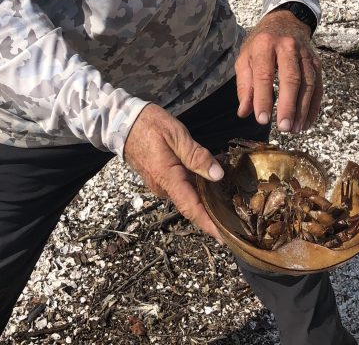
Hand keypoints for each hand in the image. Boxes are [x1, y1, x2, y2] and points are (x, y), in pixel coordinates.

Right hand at [123, 104, 224, 240]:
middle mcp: (163, 187)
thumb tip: (218, 176)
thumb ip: (197, 156)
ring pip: (187, 196)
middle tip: (236, 216)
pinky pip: (181, 187)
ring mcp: (159, 184)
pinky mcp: (159, 178)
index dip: (208, 224)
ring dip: (205, 198)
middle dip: (212, 212)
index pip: (191, 208)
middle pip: (191, 205)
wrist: (122, 122)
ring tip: (229, 198)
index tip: (224, 237)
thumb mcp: (177, 135)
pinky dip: (196, 187)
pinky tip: (210, 180)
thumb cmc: (150, 125)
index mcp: (168, 178)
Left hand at [235, 8, 322, 133]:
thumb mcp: (245, 58)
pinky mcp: (316, 62)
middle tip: (283, 128)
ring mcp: (305, 54)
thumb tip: (244, 112)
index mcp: (265, 45)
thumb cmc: (260, 43)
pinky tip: (307, 122)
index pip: (264, 75)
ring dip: (303, 109)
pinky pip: (318, 86)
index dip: (264, 99)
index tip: (262, 120)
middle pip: (291, 79)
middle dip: (288, 105)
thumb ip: (244, 85)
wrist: (285, 20)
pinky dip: (314, 106)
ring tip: (295, 129)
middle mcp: (288, 47)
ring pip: (308, 84)